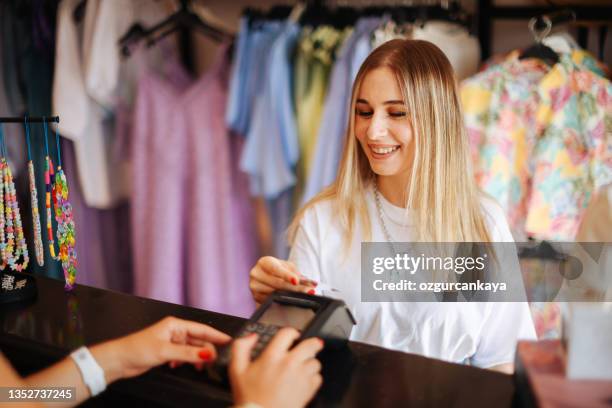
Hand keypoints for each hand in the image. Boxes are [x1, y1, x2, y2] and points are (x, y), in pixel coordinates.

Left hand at [91, 316, 230, 382]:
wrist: (119, 360)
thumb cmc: (137, 349)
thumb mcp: (166, 351)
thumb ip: (189, 353)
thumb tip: (207, 353)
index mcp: (175, 324)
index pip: (202, 328)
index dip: (216, 335)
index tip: (229, 341)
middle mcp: (175, 331)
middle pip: (198, 339)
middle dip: (206, 350)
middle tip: (214, 361)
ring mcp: (171, 341)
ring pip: (191, 348)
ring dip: (195, 357)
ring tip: (199, 366)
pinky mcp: (167, 351)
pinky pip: (183, 355)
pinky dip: (185, 360)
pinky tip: (179, 365)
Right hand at [229, 328, 323, 407]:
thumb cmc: (249, 397)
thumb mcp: (236, 370)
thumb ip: (240, 347)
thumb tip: (252, 337)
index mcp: (272, 356)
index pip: (288, 333)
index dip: (292, 332)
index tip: (293, 336)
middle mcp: (289, 363)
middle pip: (311, 344)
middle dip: (312, 344)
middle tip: (310, 347)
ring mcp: (301, 376)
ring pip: (315, 362)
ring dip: (310, 364)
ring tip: (302, 369)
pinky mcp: (308, 389)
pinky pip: (318, 378)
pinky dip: (313, 379)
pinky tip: (303, 382)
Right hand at [249, 256, 314, 304]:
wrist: (266, 275)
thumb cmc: (278, 269)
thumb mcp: (289, 268)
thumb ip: (299, 275)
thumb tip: (312, 284)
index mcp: (264, 262)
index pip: (275, 269)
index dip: (286, 275)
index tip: (296, 281)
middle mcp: (256, 274)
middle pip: (277, 284)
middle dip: (295, 289)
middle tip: (309, 291)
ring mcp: (254, 287)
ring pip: (275, 294)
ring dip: (291, 296)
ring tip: (305, 295)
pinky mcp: (255, 298)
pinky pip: (271, 301)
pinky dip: (283, 301)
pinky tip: (293, 301)